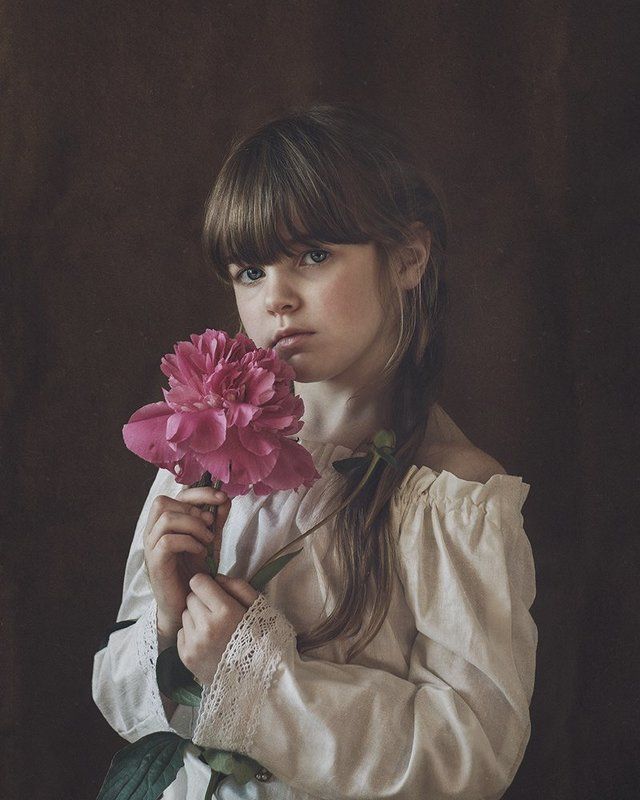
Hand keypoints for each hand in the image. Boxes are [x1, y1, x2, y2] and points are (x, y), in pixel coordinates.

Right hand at [142, 487, 231, 639]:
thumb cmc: (196, 572)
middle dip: (192, 509)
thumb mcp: (210, 541)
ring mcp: (151, 548)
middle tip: (210, 525)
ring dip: (192, 526)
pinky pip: (167, 542)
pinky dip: (188, 542)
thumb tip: (224, 497)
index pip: (175, 495)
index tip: (221, 497)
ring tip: (207, 540)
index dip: (198, 492)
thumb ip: (216, 520)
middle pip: (162, 502)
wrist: (189, 606)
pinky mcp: (156, 564)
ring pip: (165, 519)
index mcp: (165, 524)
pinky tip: (200, 552)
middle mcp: (153, 532)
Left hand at [177, 573, 259, 683]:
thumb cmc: (260, 638)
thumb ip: (237, 586)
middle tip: (216, 613)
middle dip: (201, 601)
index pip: (197, 582)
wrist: (257, 678)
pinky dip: (191, 634)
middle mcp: (206, 627)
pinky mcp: (186, 657)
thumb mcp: (257, 606)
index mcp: (225, 612)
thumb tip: (214, 577)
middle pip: (190, 598)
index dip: (206, 585)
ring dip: (196, 618)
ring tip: (213, 629)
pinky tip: (207, 642)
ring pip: (184, 615)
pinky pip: (181, 633)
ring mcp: (194, 644)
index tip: (214, 592)